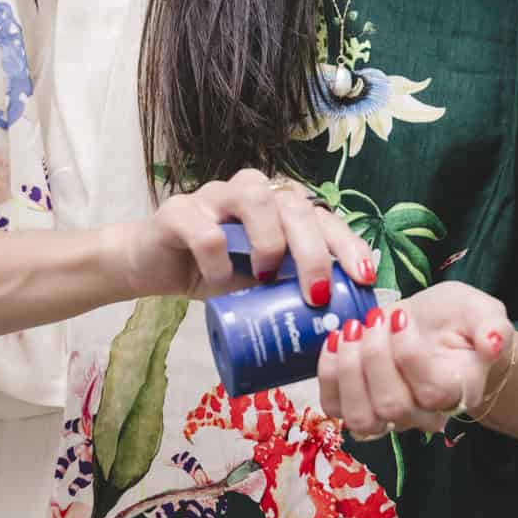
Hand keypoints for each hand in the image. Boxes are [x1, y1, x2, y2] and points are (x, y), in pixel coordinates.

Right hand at [124, 169, 375, 305]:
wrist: (153, 267)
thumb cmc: (216, 273)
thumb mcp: (261, 285)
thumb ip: (292, 289)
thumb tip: (339, 326)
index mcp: (279, 207)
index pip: (323, 216)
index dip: (348, 243)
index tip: (365, 277)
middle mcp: (253, 191)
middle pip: (295, 204)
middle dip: (314, 251)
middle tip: (317, 294)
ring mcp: (215, 195)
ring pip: (255, 196)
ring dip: (269, 241)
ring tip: (266, 279)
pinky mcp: (179, 211)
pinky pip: (205, 227)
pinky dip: (217, 257)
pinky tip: (219, 281)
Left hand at [317, 281, 512, 439]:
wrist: (434, 327)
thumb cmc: (459, 321)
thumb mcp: (482, 311)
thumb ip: (492, 326)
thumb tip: (493, 343)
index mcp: (460, 392)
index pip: (431, 389)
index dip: (409, 353)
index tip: (402, 316)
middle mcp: (424, 414)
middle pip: (392, 407)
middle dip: (374, 358)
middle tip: (374, 320)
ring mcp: (389, 416)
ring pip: (361, 417)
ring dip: (347, 370)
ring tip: (350, 331)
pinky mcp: (359, 405)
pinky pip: (335, 407)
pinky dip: (327, 375)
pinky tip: (334, 342)